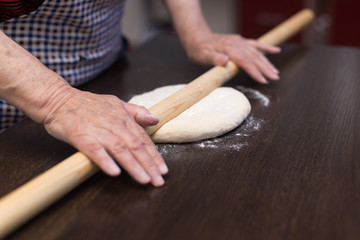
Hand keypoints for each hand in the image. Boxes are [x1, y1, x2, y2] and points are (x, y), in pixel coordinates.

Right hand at [43, 88, 167, 186]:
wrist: (58, 99)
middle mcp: (114, 124)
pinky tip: (114, 172)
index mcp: (123, 117)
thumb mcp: (116, 103)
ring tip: (144, 179)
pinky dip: (105, 161)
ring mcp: (98, 130)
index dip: (154, 155)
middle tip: (159, 181)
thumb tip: (155, 119)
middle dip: (149, 165)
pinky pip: (95, 150)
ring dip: (133, 166)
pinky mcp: (81, 136)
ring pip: (120, 149)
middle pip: (135, 146)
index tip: (163, 169)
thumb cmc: (88, 104)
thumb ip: (136, 112)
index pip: (143, 139)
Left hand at [184, 33, 280, 83]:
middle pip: (254, 57)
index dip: (254, 71)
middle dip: (265, 68)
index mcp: (228, 47)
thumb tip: (224, 60)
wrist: (197, 37)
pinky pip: (256, 44)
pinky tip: (276, 51)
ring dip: (267, 62)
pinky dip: (266, 48)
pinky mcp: (240, 41)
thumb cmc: (198, 49)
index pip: (244, 61)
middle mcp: (236, 43)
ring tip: (275, 72)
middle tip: (274, 78)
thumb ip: (213, 58)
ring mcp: (239, 41)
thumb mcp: (201, 56)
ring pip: (256, 52)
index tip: (262, 79)